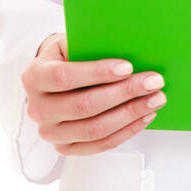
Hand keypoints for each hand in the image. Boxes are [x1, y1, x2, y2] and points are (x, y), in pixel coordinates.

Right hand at [21, 33, 166, 155]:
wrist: (51, 79)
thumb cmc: (67, 57)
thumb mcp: (70, 43)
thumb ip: (90, 46)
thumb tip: (128, 48)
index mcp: (34, 77)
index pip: (64, 77)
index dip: (97, 73)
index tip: (127, 66)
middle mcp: (38, 108)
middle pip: (84, 106)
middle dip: (124, 93)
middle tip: (153, 81)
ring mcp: (51, 132)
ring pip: (95, 129)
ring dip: (131, 114)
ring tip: (156, 99)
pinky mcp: (66, 147)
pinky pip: (100, 144)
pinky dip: (127, 131)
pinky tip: (145, 116)